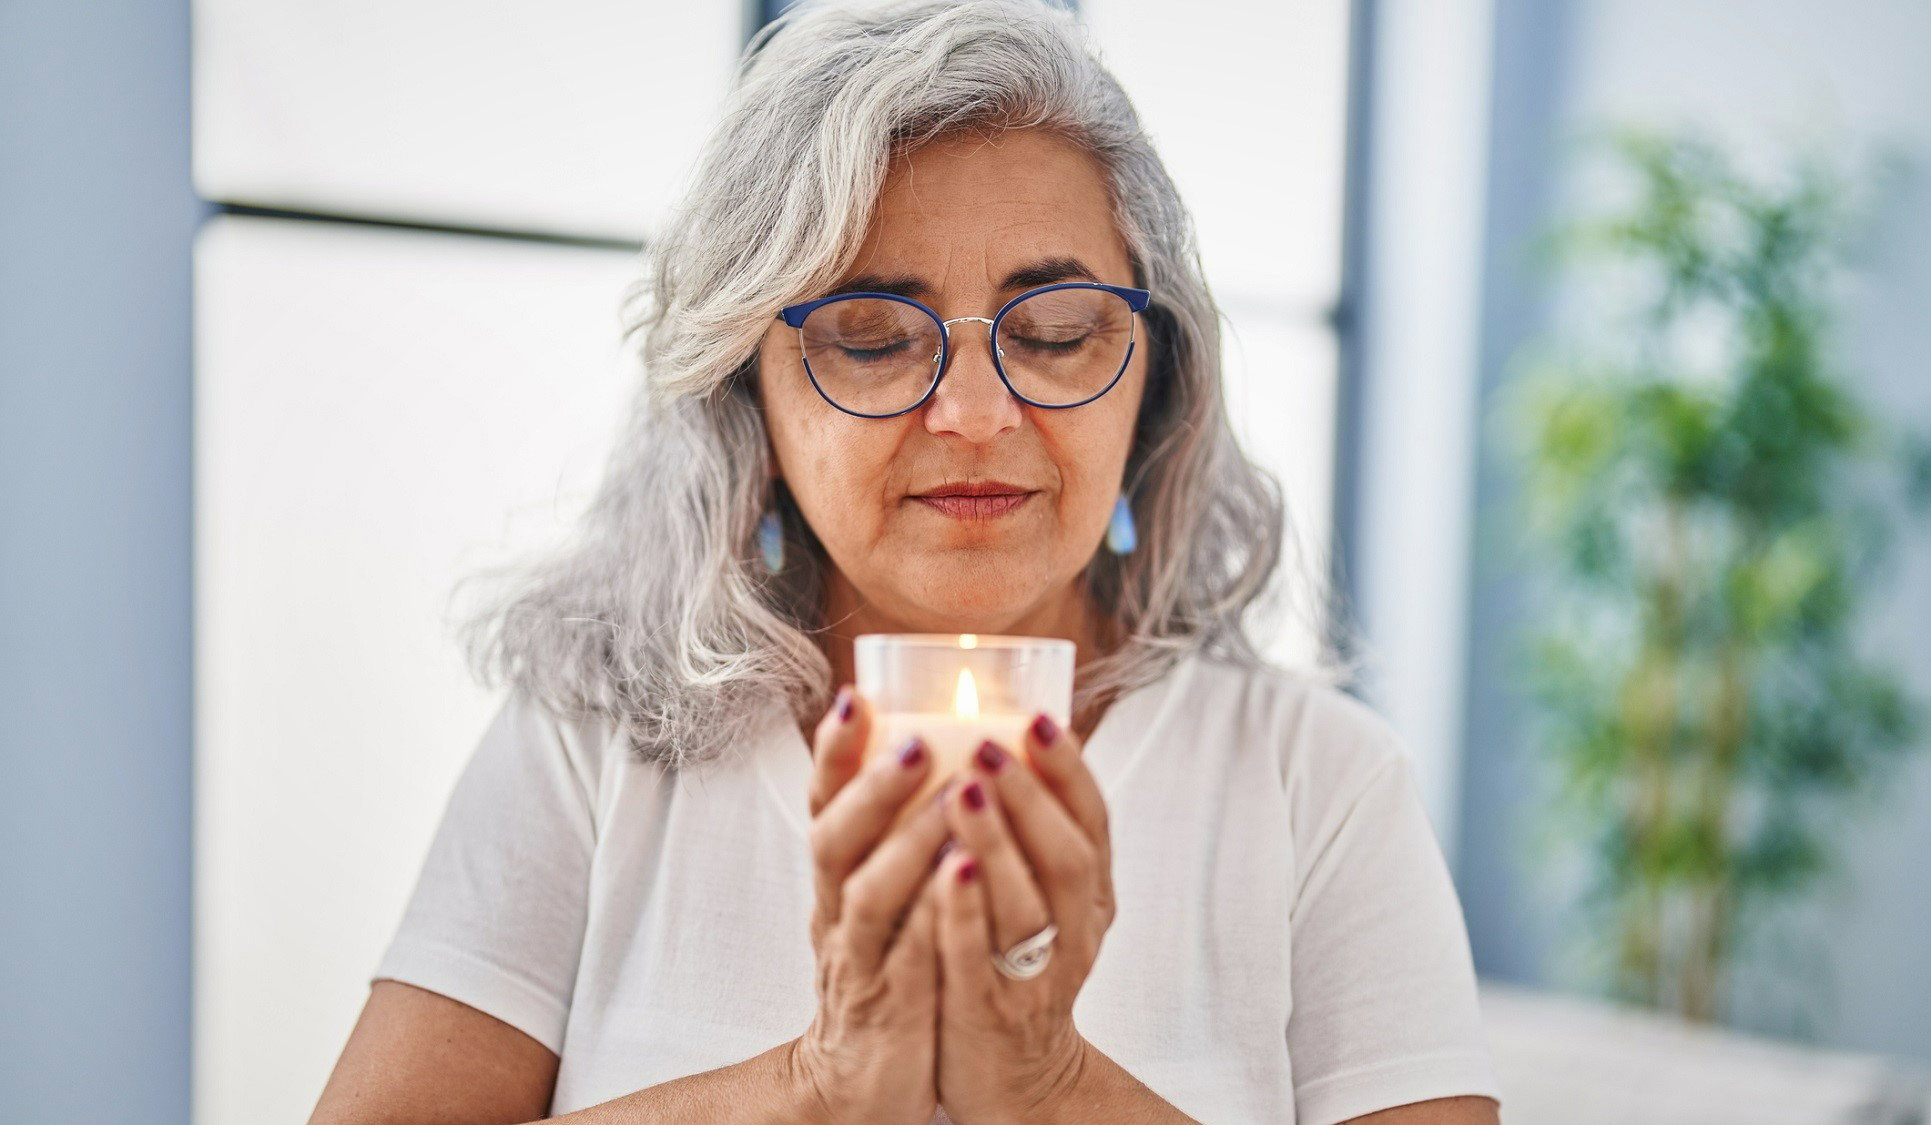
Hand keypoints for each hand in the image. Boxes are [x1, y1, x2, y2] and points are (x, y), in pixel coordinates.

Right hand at [793, 684, 954, 1124]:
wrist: (859, 1081)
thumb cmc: (884, 972)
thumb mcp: (879, 897)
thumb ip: (895, 833)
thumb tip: (928, 743)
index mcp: (838, 878)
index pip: (823, 804)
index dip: (834, 752)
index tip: (854, 695)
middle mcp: (838, 912)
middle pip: (834, 841)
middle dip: (872, 788)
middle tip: (915, 742)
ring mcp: (860, 961)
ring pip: (868, 897)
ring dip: (907, 845)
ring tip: (953, 799)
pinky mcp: (890, 1010)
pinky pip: (909, 960)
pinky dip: (933, 919)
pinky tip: (965, 883)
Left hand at [930, 712, 1114, 1123]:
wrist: (1011, 1075)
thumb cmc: (1015, 964)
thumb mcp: (1044, 898)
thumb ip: (1033, 830)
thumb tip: (1008, 732)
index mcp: (1090, 895)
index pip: (1094, 824)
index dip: (1070, 770)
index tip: (1038, 718)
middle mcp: (1073, 931)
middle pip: (1068, 858)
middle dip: (1030, 797)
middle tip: (987, 745)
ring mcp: (1034, 973)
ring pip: (1027, 906)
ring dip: (997, 845)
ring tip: (959, 791)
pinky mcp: (987, 1008)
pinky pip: (980, 956)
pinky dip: (965, 911)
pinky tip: (945, 870)